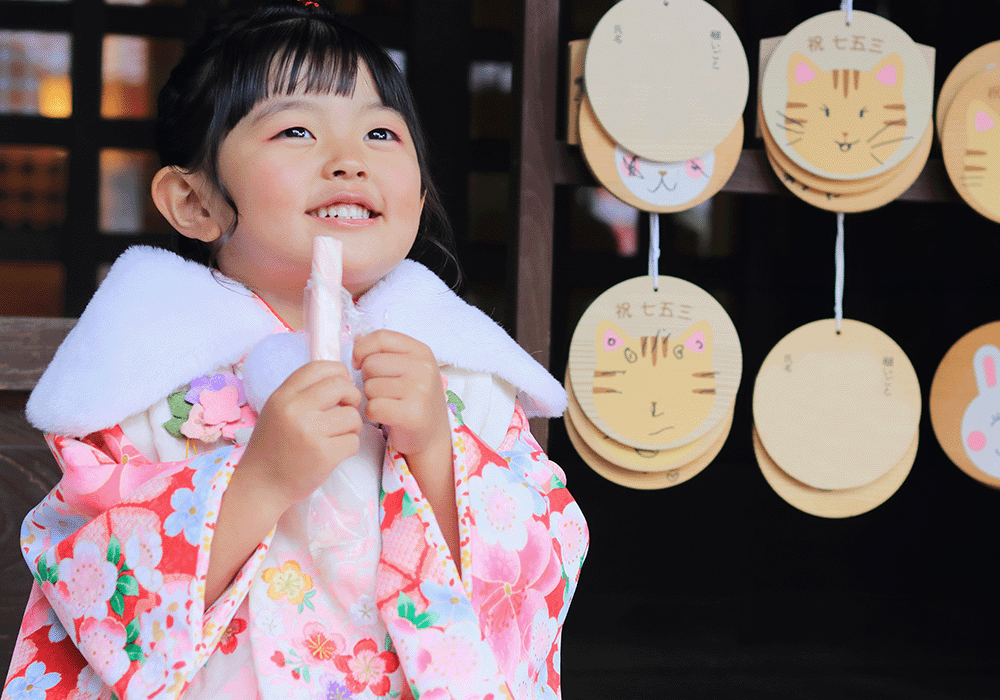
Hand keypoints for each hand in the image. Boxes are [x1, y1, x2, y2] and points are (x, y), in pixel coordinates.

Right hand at [239, 360, 362, 509]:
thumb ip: (302, 393)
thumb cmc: (273, 447)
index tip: (342, 384)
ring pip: (353, 415)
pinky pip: (354, 441)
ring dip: (352, 426)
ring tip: (337, 435)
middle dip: (352, 396)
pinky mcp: (324, 454)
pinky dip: (349, 446)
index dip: (338, 372)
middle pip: (341, 386)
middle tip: (347, 409)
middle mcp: (295, 410)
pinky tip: (334, 452)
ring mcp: (310, 432)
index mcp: (282, 396)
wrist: (261, 485)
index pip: (319, 367)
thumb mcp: (277, 410)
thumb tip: (342, 379)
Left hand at [352, 330, 450, 467]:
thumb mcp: (407, 368)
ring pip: (370, 387)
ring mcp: (420, 391)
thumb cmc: (414, 399)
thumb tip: (357, 338)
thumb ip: (384, 351)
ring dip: (371, 398)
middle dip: (368, 378)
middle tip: (383, 390)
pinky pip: (373, 407)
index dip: (362, 349)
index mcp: (421, 352)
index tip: (358, 362)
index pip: (381, 337)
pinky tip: (386, 415)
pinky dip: (373, 414)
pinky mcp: (412, 414)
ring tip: (388, 403)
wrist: (432, 435)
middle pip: (371, 364)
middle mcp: (424, 368)